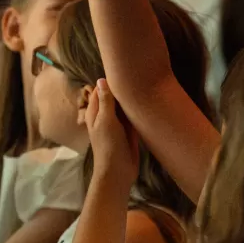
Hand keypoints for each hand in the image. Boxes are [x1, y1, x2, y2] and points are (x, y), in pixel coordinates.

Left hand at [86, 79, 140, 193]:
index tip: (122, 70)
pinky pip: (133, 117)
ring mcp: (118, 124)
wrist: (118, 171)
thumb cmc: (108, 145)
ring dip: (131, 100)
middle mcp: (106, 116)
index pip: (100, 90)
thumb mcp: (106, 120)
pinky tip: (148, 102)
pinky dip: (137, 110)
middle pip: (113, 97)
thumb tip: (101, 79)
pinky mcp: (129, 131)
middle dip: (122, 89)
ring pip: (124, 107)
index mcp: (95, 112)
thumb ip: (105, 100)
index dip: (109, 81)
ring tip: (145, 85)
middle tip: (137, 76)